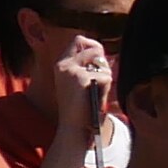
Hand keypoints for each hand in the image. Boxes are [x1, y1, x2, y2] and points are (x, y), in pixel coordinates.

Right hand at [39, 30, 114, 166]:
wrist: (74, 127)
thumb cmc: (80, 107)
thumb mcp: (79, 82)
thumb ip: (86, 66)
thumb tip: (101, 53)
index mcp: (61, 64)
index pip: (78, 40)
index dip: (92, 45)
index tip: (98, 59)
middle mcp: (63, 64)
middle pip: (93, 46)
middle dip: (102, 58)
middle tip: (100, 76)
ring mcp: (71, 70)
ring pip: (102, 63)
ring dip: (106, 76)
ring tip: (96, 92)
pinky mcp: (81, 78)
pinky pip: (106, 76)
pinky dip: (106, 88)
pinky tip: (96, 98)